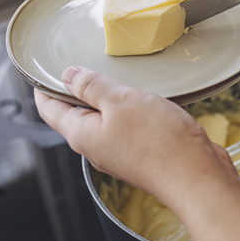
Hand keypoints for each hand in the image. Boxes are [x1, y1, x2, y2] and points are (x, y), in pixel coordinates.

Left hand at [34, 66, 235, 202]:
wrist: (196, 177)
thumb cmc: (159, 143)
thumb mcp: (121, 101)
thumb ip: (92, 86)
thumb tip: (69, 75)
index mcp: (82, 134)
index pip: (50, 109)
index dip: (44, 86)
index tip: (43, 69)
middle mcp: (98, 146)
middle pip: (78, 114)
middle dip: (79, 89)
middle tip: (84, 63)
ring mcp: (121, 151)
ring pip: (108, 118)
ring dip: (112, 98)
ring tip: (121, 75)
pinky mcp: (144, 153)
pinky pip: (132, 126)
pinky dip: (136, 108)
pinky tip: (152, 97)